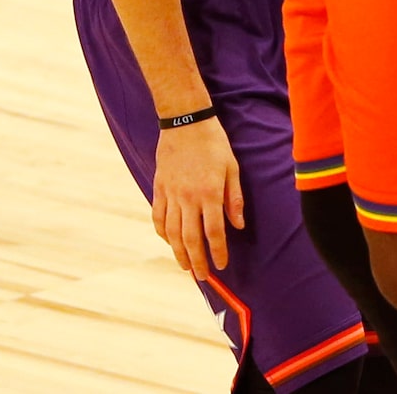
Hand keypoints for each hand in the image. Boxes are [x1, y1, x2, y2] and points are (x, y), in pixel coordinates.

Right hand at [151, 116, 245, 278]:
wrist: (185, 120)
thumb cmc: (213, 142)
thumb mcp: (231, 167)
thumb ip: (234, 198)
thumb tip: (239, 226)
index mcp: (209, 193)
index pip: (215, 233)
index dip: (218, 252)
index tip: (222, 265)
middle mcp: (188, 197)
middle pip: (191, 239)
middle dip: (198, 262)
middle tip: (203, 277)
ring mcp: (171, 193)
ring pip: (172, 232)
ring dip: (179, 253)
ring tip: (185, 266)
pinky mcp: (159, 187)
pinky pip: (158, 216)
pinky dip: (162, 232)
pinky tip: (168, 241)